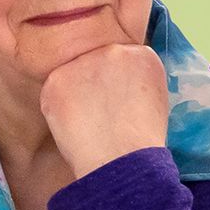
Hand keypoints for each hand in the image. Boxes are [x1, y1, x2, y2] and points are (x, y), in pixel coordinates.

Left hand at [37, 39, 170, 179]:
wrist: (122, 159)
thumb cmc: (142, 144)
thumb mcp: (156, 102)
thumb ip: (136, 83)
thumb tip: (117, 86)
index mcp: (142, 55)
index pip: (122, 61)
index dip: (117, 86)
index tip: (118, 105)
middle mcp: (113, 51)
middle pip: (96, 63)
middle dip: (95, 86)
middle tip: (100, 116)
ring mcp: (83, 63)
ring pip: (72, 76)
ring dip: (75, 97)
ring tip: (90, 126)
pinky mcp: (57, 79)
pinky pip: (53, 92)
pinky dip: (58, 111)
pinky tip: (74, 129)